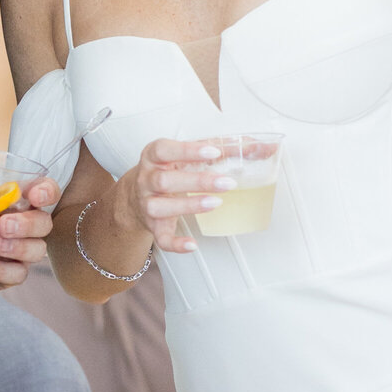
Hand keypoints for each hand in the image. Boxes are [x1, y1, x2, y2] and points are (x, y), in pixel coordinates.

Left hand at [0, 172, 59, 290]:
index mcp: (19, 201)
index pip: (46, 192)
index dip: (47, 192)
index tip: (36, 196)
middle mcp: (27, 226)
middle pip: (44, 223)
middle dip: (28, 224)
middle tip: (3, 225)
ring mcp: (22, 251)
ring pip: (37, 250)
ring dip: (18, 247)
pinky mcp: (12, 273)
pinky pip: (17, 274)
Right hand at [122, 137, 235, 257]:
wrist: (134, 196)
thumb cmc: (166, 170)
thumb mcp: (182, 155)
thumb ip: (216, 149)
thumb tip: (257, 147)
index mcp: (153, 157)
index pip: (164, 150)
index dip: (187, 151)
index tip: (213, 152)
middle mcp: (146, 180)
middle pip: (164, 180)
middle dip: (197, 181)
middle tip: (227, 182)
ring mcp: (147, 204)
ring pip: (159, 207)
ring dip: (189, 206)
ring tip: (216, 202)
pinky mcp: (153, 226)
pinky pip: (161, 238)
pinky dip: (176, 243)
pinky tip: (193, 244)